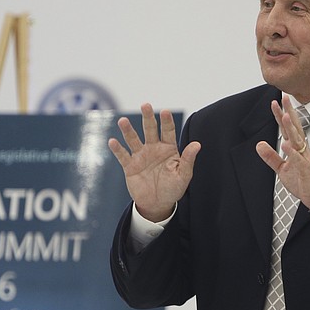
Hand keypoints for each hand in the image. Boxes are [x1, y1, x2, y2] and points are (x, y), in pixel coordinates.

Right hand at [108, 103, 200, 221]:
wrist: (157, 204)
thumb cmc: (173, 189)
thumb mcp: (183, 176)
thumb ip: (188, 160)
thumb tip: (197, 144)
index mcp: (168, 149)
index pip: (168, 131)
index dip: (166, 121)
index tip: (165, 111)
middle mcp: (153, 148)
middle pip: (149, 130)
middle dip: (147, 117)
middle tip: (145, 105)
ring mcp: (141, 156)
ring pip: (133, 140)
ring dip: (128, 130)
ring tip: (122, 121)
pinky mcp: (130, 166)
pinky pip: (123, 156)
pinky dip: (117, 149)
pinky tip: (112, 141)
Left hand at [255, 96, 309, 213]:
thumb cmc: (301, 180)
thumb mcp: (281, 168)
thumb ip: (271, 156)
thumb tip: (259, 144)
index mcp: (295, 148)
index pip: (287, 128)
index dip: (280, 115)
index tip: (275, 102)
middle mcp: (301, 150)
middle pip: (294, 128)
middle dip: (289, 112)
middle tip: (284, 97)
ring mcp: (304, 158)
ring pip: (297, 140)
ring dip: (291, 127)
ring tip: (284, 115)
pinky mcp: (306, 170)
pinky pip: (299, 160)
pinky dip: (292, 152)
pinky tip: (286, 144)